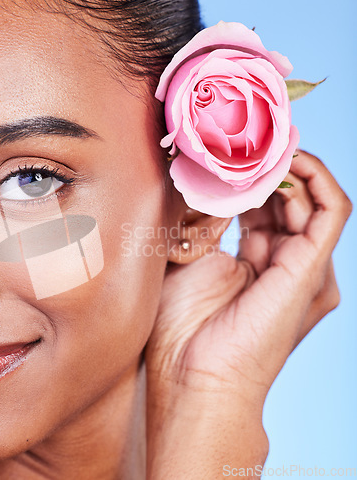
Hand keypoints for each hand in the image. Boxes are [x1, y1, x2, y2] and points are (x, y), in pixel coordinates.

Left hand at [145, 151, 351, 477]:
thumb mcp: (185, 260)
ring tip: (261, 142)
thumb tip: (204, 182)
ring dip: (287, 167)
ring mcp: (303, 268)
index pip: (262, 205)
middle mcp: (285, 263)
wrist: (194, 378)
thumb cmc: (181, 329)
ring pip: (310, 200)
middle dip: (268, 165)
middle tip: (248, 134)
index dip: (249, 174)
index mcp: (256, 262)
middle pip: (286, 199)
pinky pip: (330, 210)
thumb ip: (200, 221)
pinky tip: (285, 160)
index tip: (229, 146)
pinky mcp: (312, 270)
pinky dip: (314, 179)